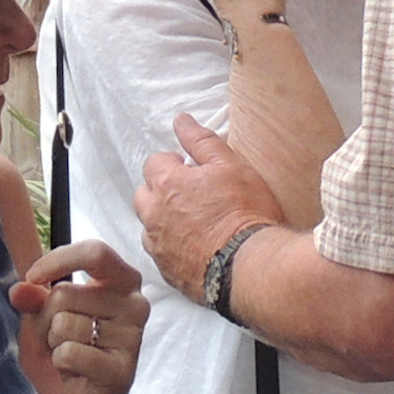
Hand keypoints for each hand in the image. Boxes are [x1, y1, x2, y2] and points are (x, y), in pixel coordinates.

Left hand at [12, 238, 146, 393]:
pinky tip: (76, 371)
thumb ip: (33, 299)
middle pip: (65, 293)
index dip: (58, 260)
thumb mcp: (44, 318)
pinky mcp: (123, 368)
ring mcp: (133, 337)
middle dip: (47, 317)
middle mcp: (135, 303)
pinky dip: (61, 362)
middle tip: (60, 336)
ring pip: (64, 324)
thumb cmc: (70, 349)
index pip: (95, 252)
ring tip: (72, 354)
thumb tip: (20, 290)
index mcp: (121, 280)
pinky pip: (69, 352)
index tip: (33, 276)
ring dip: (54, 342)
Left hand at [136, 115, 287, 307]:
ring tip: (193, 225)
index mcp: (166, 185)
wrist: (250, 266)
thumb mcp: (230, 165)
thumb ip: (201, 141)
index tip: (193, 172)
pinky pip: (160, 255)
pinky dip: (172, 249)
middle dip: (160, 192)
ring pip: (149, 227)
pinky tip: (195, 249)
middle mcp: (154, 216)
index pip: (154, 162)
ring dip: (163, 222)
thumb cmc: (244, 212)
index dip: (174, 164)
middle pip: (143, 195)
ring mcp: (159, 247)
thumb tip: (180, 120)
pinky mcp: (168, 273)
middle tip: (191, 197)